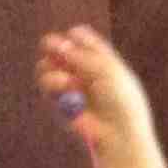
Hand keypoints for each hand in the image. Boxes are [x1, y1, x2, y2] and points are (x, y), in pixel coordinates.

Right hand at [35, 24, 167, 167]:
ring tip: (66, 80)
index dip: (75, 35)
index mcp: (100, 58)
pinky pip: (46, 83)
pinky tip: (66, 88)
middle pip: (58, 48)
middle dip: (52, 45)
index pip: (80, 37)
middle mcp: (83, 70)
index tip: (74, 38)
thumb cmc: (120, 100)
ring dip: (51, 66)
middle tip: (49, 46)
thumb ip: (81, 56)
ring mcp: (70, 85)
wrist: (118, 132)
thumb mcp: (106, 71)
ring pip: (46, 65)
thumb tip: (55, 43)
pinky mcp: (60, 101)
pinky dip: (52, 82)